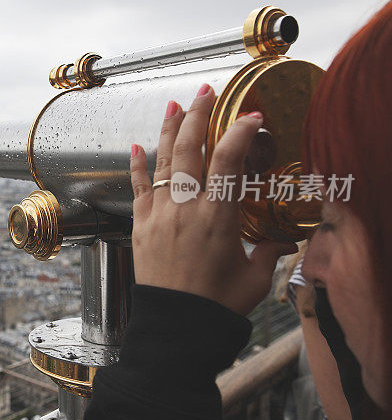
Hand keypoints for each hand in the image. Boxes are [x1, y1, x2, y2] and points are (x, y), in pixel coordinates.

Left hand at [129, 83, 297, 315]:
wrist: (175, 327)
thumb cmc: (216, 305)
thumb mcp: (253, 277)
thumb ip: (267, 251)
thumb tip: (282, 241)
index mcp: (218, 217)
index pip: (228, 161)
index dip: (239, 133)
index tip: (251, 117)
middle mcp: (185, 209)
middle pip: (190, 150)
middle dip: (198, 115)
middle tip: (205, 92)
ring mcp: (159, 214)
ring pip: (163, 162)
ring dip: (170, 131)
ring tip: (175, 105)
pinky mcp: (141, 226)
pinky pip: (138, 188)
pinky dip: (137, 166)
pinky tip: (136, 147)